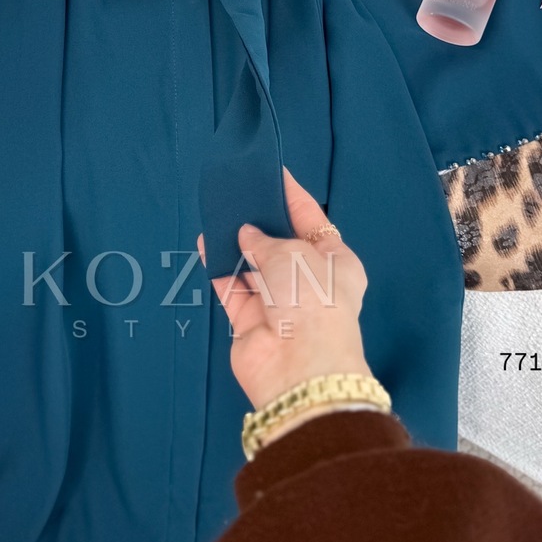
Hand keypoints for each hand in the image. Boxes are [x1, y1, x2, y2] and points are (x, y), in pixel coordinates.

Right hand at [197, 166, 371, 418]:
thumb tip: (246, 235)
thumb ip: (265, 240)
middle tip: (237, 192)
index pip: (313, 221)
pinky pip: (232, 286)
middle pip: (280, 243)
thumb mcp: (293, 255)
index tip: (273, 173)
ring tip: (216, 211)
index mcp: (336, 262)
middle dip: (260, 221)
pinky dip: (219, 267)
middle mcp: (309, 281)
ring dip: (235, 242)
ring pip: (253, 265)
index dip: (292, 197)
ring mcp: (279, 303)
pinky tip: (205, 242)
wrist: (298, 367)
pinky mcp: (251, 321)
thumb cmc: (311, 299)